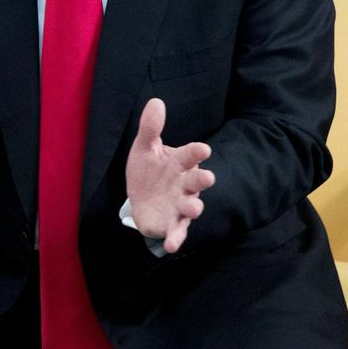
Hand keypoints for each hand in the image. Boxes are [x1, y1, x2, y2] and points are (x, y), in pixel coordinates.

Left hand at [125, 98, 214, 253]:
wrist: (140, 199)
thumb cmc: (148, 170)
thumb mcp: (144, 148)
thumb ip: (150, 128)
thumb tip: (156, 101)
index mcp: (180, 163)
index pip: (190, 155)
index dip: (197, 153)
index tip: (203, 149)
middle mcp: (185, 184)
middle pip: (197, 181)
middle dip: (202, 180)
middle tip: (207, 177)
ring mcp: (181, 205)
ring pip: (192, 207)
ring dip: (194, 208)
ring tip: (193, 208)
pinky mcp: (173, 224)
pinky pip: (178, 232)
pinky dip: (176, 239)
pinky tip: (172, 246)